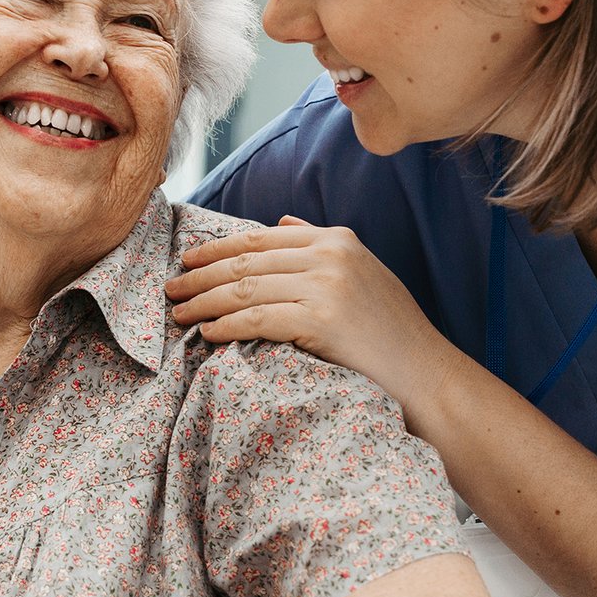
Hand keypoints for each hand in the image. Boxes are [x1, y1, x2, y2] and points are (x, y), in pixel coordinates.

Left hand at [164, 216, 448, 406]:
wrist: (425, 374)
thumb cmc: (390, 332)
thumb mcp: (362, 273)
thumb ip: (320, 244)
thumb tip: (281, 221)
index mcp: (337, 238)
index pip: (261, 237)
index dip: (218, 248)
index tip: (187, 260)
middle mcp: (330, 254)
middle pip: (247, 261)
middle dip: (201, 275)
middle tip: (171, 288)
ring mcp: (326, 286)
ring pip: (245, 289)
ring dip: (204, 302)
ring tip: (179, 313)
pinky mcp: (321, 320)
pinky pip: (257, 318)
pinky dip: (226, 324)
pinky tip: (207, 332)